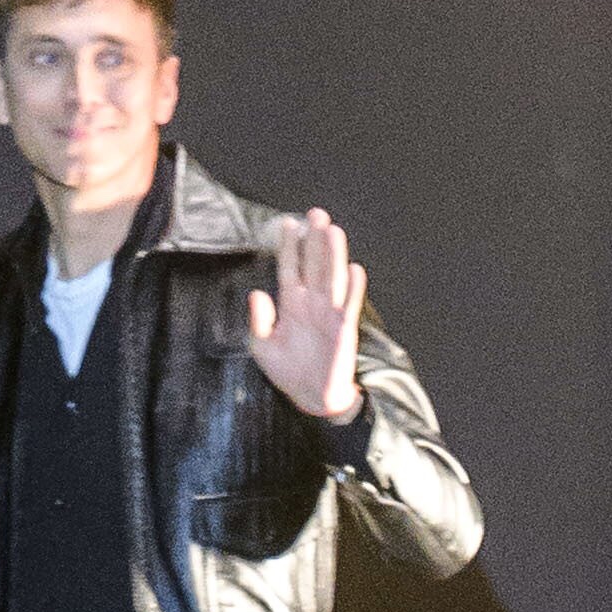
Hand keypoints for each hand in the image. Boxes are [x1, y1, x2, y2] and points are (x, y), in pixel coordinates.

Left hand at [248, 206, 367, 422]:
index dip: (289, 246)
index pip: (290, 268)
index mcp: (291, 304)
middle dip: (314, 239)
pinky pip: (349, 304)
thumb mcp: (263, 347)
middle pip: (313, 264)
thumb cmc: (288, 372)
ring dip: (333, 254)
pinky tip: (354, 269)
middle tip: (316, 213)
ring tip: (333, 230)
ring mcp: (329, 313)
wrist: (312, 397)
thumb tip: (256, 294)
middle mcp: (311, 303)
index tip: (288, 223)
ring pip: (331, 277)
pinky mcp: (344, 328)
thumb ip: (259, 321)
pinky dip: (352, 287)